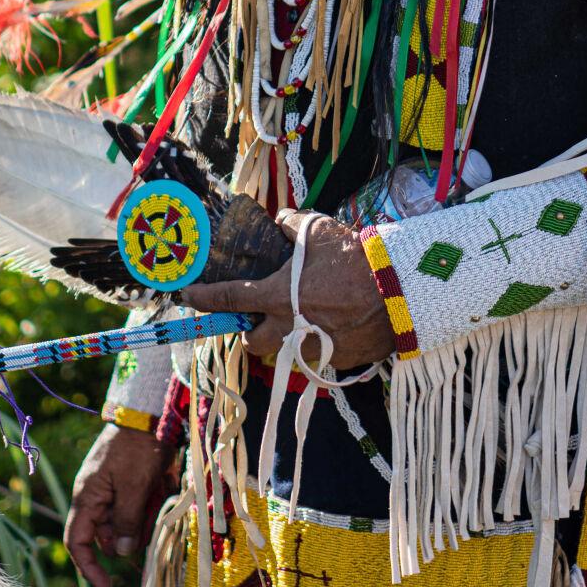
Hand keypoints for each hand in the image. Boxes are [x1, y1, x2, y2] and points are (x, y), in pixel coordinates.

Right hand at [64, 423, 176, 586]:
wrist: (150, 411)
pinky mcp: (130, 482)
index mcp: (88, 498)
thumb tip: (123, 553)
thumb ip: (127, 521)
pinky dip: (149, 507)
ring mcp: (113, 489)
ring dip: (143, 522)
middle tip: (150, 532)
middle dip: (128, 540)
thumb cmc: (138, 447)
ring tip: (158, 501)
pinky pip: (137, 506)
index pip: (77, 542)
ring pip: (126, 522)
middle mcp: (96, 496)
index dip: (89, 568)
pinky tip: (162, 491)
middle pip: (107, 535)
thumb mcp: (134, 486)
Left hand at [181, 208, 396, 369]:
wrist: (398, 291)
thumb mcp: (319, 230)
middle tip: (261, 318)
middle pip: (251, 343)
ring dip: (282, 341)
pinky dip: (316, 344)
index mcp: (277, 295)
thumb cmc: (354, 258)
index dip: (204, 299)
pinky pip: (314, 357)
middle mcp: (287, 327)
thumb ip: (291, 225)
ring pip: (282, 354)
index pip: (228, 299)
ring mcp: (310, 348)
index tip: (188, 298)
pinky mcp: (334, 362)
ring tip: (297, 323)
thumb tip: (279, 224)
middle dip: (251, 333)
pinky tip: (331, 326)